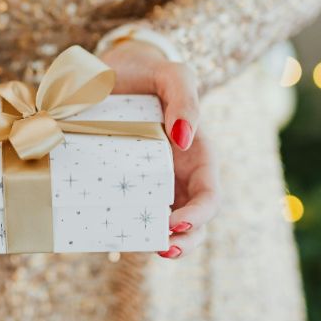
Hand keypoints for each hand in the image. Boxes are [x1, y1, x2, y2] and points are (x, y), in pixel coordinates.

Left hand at [98, 39, 220, 259]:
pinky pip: (130, 212)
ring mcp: (153, 184)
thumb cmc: (152, 72)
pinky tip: (111, 235)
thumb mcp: (174, 75)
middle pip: (193, 222)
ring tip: (139, 248)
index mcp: (199, 156)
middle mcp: (179, 176)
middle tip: (162, 249)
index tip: (176, 222)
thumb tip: (184, 137)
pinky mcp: (126, 185)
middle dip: (184, 242)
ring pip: (164, 226)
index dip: (199, 215)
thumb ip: (184, 99)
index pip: (210, 196)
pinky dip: (126, 227)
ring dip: (158, 243)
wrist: (115, 71)